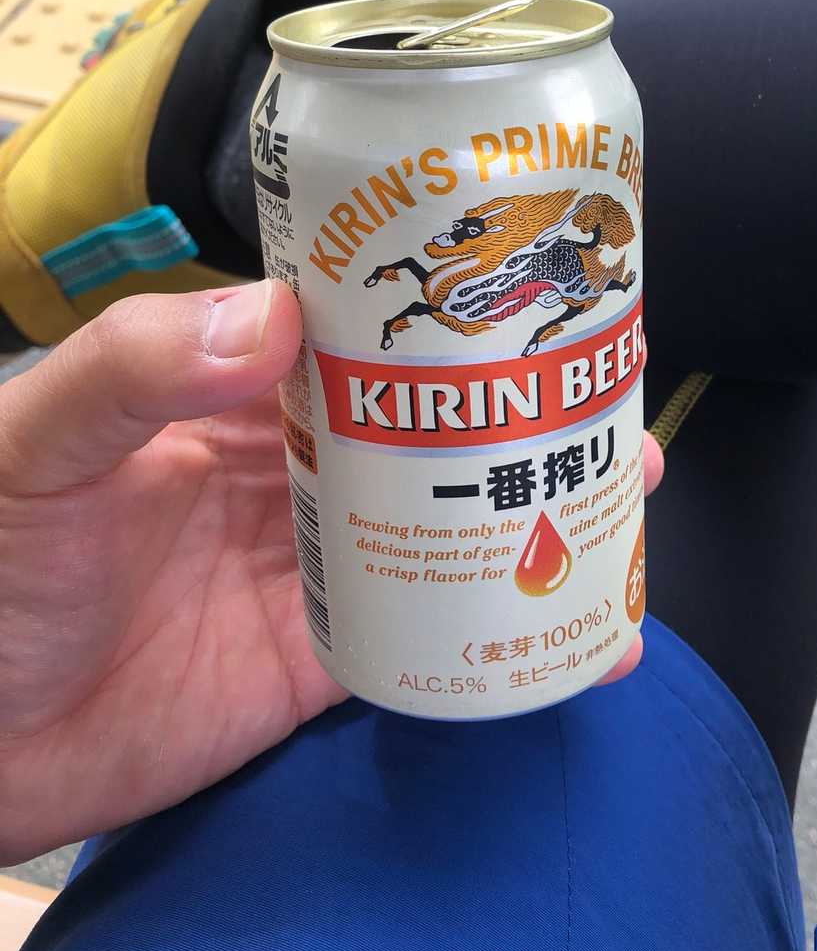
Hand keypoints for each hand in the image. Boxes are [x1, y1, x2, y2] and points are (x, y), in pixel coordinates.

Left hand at [0, 282, 662, 861]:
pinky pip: (431, 642)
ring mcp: (315, 566)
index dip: (444, 310)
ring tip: (624, 496)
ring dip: (534, 511)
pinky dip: (507, 639)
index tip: (532, 289)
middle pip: (428, 427)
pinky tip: (580, 635)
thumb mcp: (37, 441)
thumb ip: (134, 369)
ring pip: (447, 525)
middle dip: (520, 411)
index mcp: (234, 396)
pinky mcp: (323, 661)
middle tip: (611, 401)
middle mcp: (291, 470)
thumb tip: (277, 318)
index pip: (358, 335)